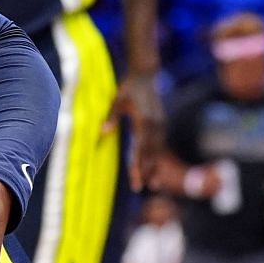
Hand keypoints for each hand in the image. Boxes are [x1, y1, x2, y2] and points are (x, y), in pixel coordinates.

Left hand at [106, 66, 166, 191]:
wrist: (146, 75)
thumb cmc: (129, 88)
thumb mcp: (118, 100)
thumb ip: (111, 117)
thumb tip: (102, 132)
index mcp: (145, 122)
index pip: (141, 149)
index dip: (138, 165)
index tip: (136, 179)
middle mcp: (156, 126)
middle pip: (151, 154)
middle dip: (146, 171)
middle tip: (139, 187)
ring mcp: (160, 125)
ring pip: (158, 151)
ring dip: (155, 167)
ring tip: (154, 185)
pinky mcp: (161, 124)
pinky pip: (159, 144)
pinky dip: (157, 157)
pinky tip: (155, 167)